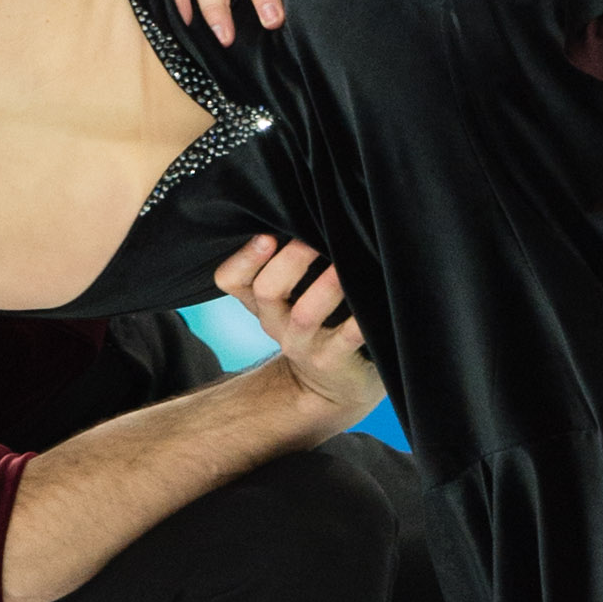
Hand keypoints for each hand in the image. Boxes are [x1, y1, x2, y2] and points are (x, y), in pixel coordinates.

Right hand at [214, 235, 380, 422]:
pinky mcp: (333, 360)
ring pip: (304, 314)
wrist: (327, 388)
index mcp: (260, 304)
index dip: (244, 257)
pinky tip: (372, 297)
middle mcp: (275, 324)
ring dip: (325, 286)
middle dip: (291, 260)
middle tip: (315, 237)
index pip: (230, 279)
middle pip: (267, 290)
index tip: (267, 235)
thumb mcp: (286, 301)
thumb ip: (285, 266)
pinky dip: (358, 320)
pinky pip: (346, 338)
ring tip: (343, 265)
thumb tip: (305, 214)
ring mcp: (303, 345)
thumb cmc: (313, 326)